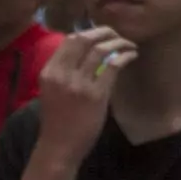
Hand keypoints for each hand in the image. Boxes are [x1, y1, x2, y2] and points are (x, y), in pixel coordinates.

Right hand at [32, 28, 133, 164]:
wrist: (58, 147)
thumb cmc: (57, 120)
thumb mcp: (53, 90)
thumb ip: (65, 70)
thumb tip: (88, 49)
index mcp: (48, 71)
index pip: (69, 39)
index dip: (89, 31)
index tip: (103, 34)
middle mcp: (61, 74)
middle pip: (85, 39)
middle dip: (105, 32)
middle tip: (118, 35)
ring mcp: (78, 84)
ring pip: (101, 50)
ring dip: (119, 43)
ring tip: (129, 45)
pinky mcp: (95, 95)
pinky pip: (113, 67)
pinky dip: (125, 57)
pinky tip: (132, 56)